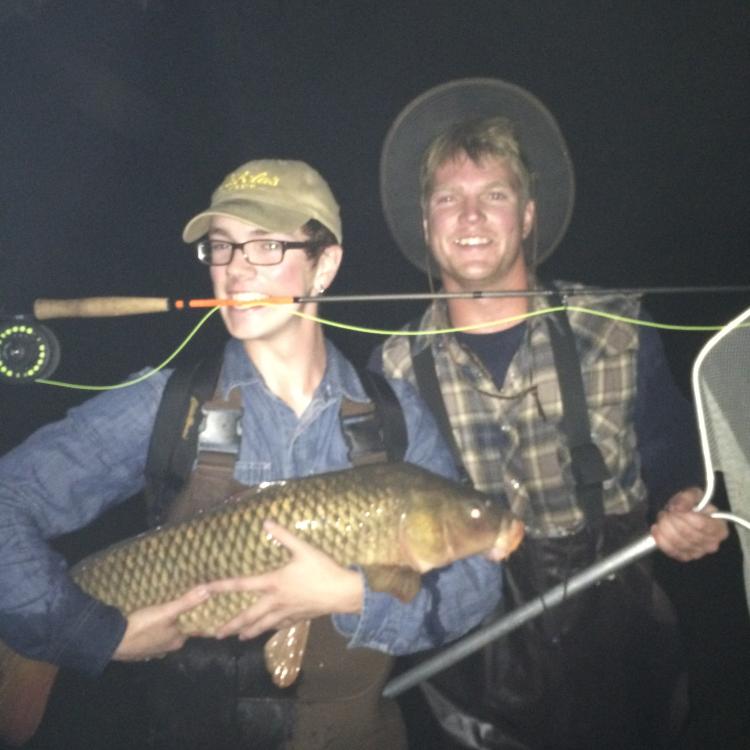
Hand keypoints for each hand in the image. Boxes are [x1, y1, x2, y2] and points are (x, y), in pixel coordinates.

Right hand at [112, 584, 209, 661]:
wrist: (112, 641)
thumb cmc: (143, 627)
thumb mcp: (166, 612)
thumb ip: (187, 602)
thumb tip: (209, 591)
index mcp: (178, 640)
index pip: (195, 627)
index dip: (200, 616)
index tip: (206, 604)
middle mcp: (168, 646)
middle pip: (180, 629)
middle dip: (183, 618)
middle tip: (188, 600)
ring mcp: (153, 648)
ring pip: (166, 632)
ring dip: (169, 623)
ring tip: (171, 607)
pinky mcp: (140, 646)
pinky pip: (153, 634)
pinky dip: (156, 627)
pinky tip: (153, 618)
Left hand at [206, 520, 363, 640]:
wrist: (342, 592)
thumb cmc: (322, 569)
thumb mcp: (303, 548)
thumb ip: (284, 535)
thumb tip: (266, 521)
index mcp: (274, 582)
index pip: (243, 584)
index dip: (222, 586)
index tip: (205, 590)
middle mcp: (276, 600)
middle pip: (249, 615)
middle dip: (232, 625)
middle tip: (217, 634)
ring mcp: (287, 612)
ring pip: (264, 625)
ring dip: (249, 631)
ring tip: (239, 637)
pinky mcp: (299, 618)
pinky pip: (281, 626)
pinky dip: (272, 629)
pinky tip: (270, 630)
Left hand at [651, 487, 728, 561]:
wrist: (685, 514)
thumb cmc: (693, 506)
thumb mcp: (692, 494)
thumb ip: (686, 498)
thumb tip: (678, 508)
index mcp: (719, 527)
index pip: (701, 524)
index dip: (684, 515)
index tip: (674, 508)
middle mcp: (712, 543)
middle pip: (687, 533)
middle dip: (671, 520)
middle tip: (666, 512)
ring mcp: (699, 552)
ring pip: (677, 542)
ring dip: (664, 528)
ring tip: (663, 519)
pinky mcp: (685, 557)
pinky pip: (670, 550)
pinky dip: (660, 539)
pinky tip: (657, 529)